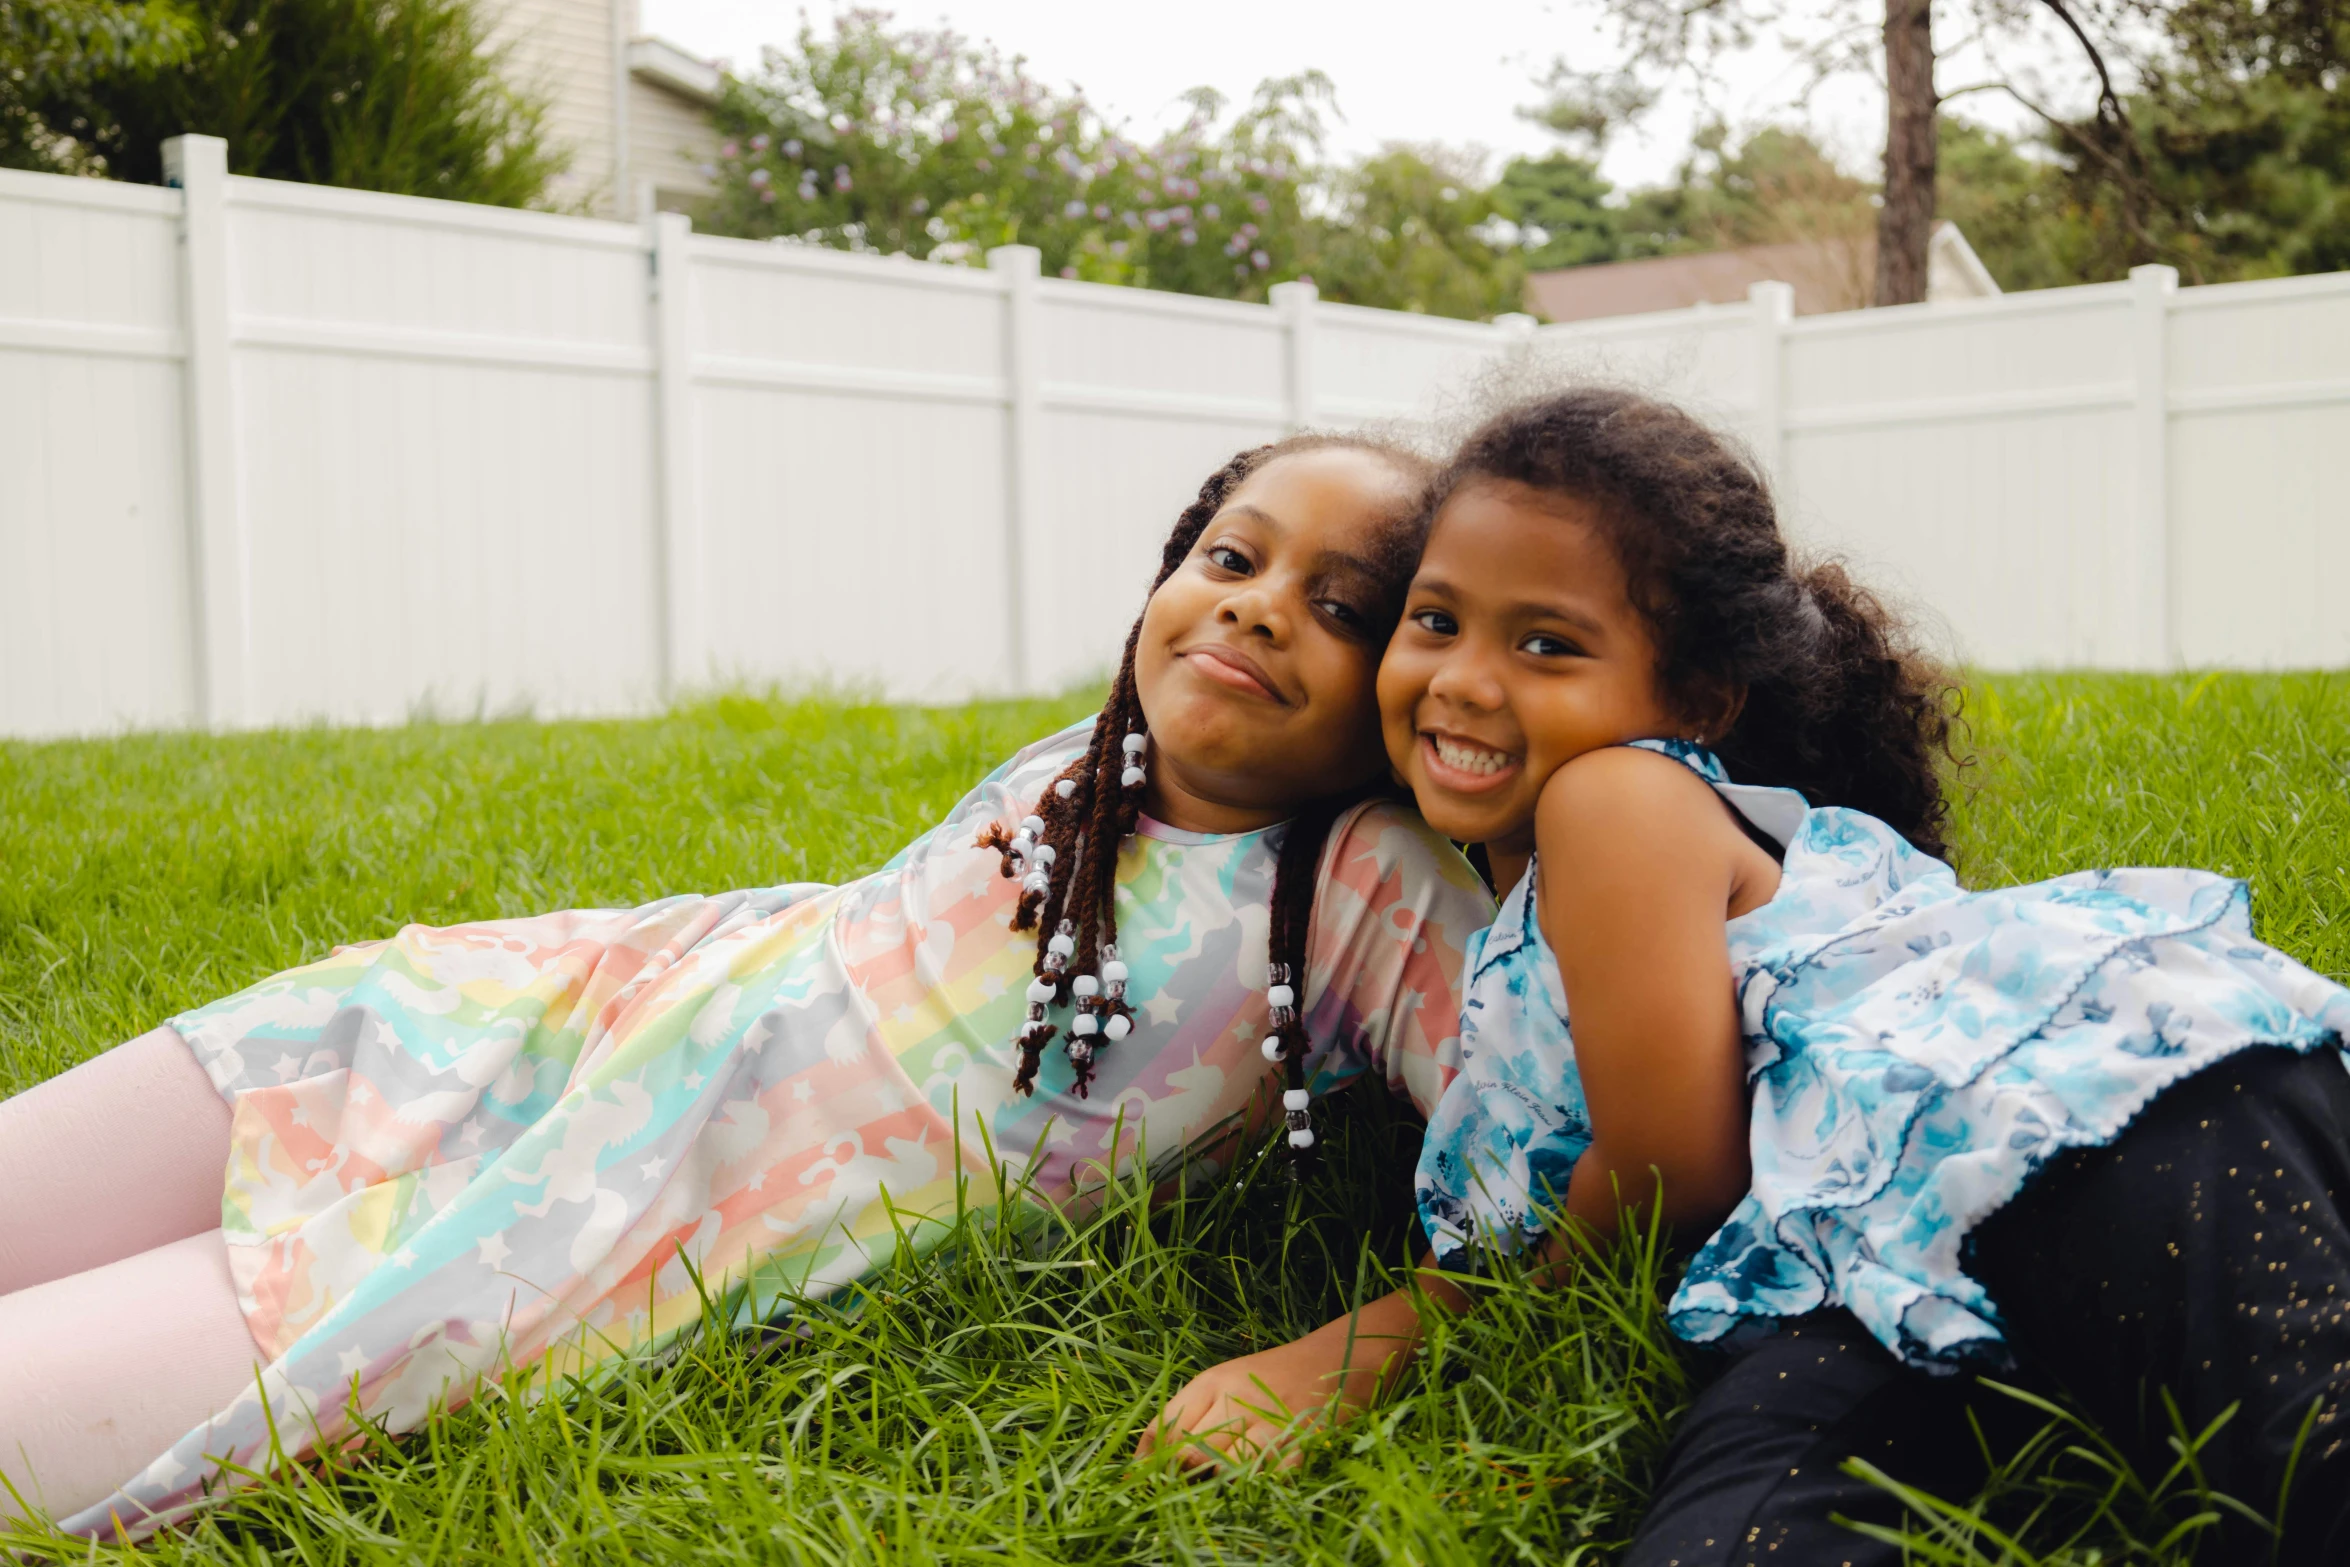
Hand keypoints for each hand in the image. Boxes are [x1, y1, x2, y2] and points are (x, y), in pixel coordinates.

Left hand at [1134, 1333, 1365, 1471]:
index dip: (1150, 1460)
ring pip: (1226, 1467)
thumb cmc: (1271, 1376)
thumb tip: (1152, 1455)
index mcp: (1212, 1382)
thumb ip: (1193, 1413)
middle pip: (1190, 1451)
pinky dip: (1259, 1486)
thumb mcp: (1226, 1381)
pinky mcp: (1300, 1441)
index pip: (1165, 1426)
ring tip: (1222, 1484)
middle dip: (1183, 1475)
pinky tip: (1257, 1483)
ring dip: (1220, 1482)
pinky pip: (1269, 1477)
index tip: (1144, 1480)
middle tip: (1185, 1486)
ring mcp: (1269, 1420)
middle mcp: (1236, 1399)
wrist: (1335, 1358)